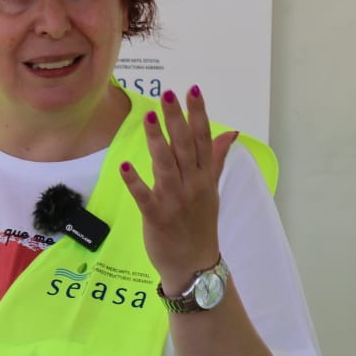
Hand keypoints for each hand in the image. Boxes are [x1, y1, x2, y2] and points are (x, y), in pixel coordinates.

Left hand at [118, 85, 240, 291]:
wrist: (195, 266)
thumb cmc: (200, 225)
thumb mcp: (211, 190)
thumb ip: (216, 160)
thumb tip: (229, 132)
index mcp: (205, 178)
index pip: (204, 140)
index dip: (198, 114)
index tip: (193, 89)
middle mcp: (193, 186)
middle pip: (185, 147)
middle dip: (177, 120)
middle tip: (168, 94)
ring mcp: (175, 201)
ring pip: (166, 166)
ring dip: (158, 142)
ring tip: (149, 117)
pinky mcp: (157, 217)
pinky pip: (145, 197)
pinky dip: (136, 182)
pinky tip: (125, 165)